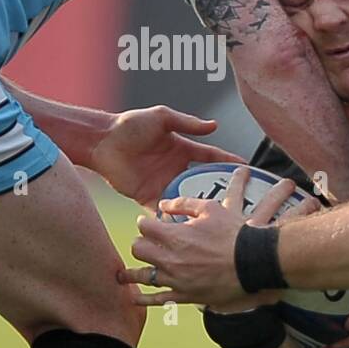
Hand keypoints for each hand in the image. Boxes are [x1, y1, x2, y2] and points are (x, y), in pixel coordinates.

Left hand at [89, 106, 242, 207]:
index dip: (227, 162)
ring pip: (186, 200)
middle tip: (236, 204)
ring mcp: (163, 184)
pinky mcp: (147, 196)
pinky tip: (186, 230)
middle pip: (202, 182)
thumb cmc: (130, 125)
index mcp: (182, 148)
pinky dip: (173, 220)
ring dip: (197, 210)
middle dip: (218, 192)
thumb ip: (187, 122)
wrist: (102, 142)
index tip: (246, 169)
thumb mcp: (162, 118)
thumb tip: (214, 125)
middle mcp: (175, 168)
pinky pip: (164, 211)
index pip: (210, 157)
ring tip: (215, 222)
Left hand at [120, 166, 293, 308]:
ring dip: (132, 273)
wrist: (253, 262)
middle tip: (145, 243)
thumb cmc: (233, 234)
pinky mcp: (185, 295)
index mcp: (175, 236)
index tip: (148, 224)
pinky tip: (134, 297)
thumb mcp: (210, 209)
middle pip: (139, 250)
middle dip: (141, 243)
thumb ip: (183, 204)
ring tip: (123, 275)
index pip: (145, 227)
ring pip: (143, 275)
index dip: (145, 223)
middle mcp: (171, 259)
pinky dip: (143, 299)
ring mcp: (177, 279)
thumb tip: (163, 205)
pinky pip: (158, 299)